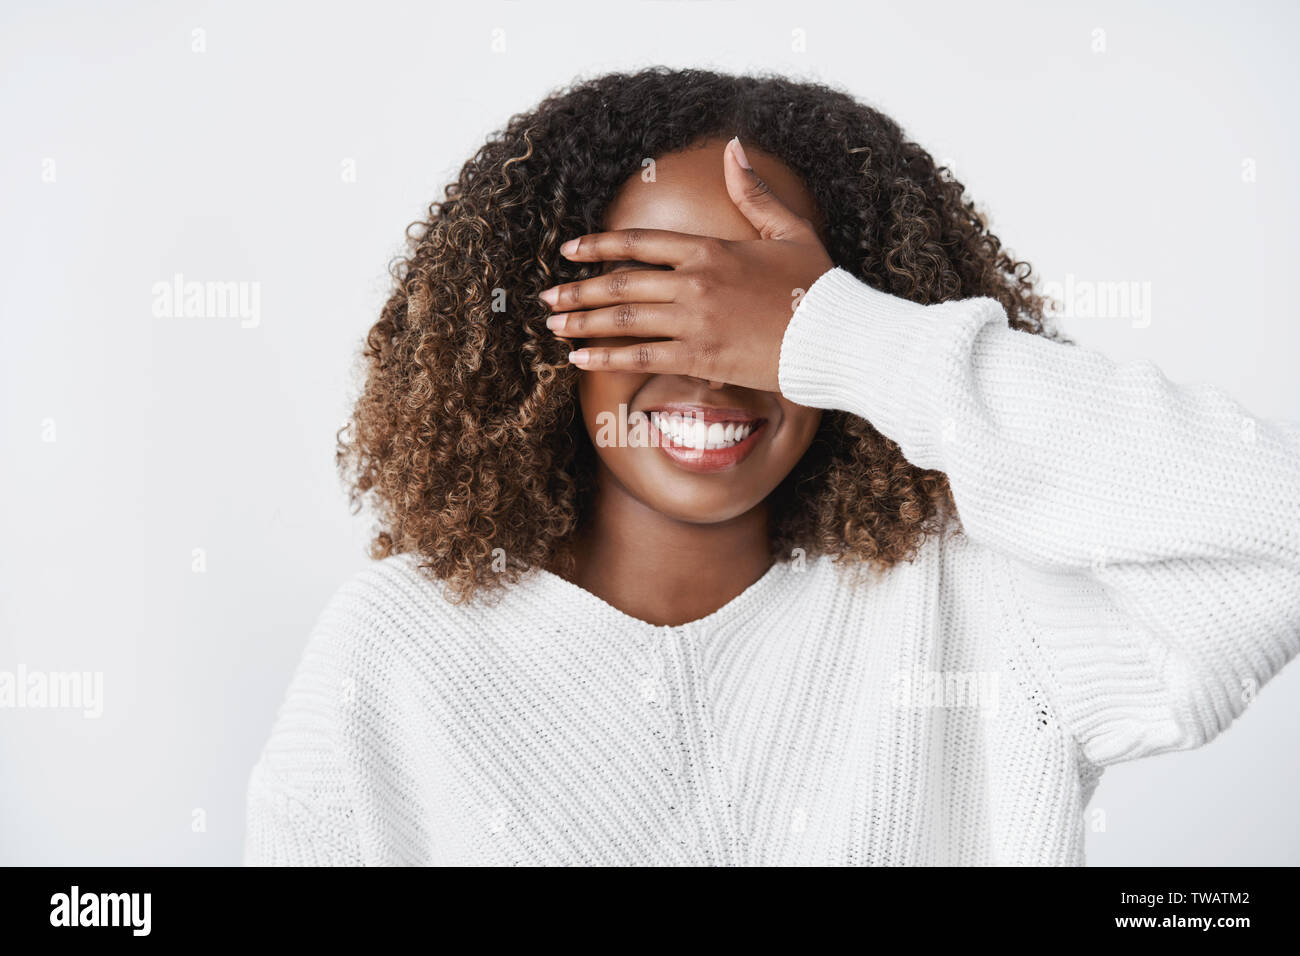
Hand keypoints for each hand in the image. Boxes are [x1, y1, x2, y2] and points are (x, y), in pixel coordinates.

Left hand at [539, 137, 833, 391]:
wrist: (834, 336)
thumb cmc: (817, 287)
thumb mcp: (789, 230)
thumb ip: (753, 193)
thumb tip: (732, 147)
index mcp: (710, 249)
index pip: (639, 243)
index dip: (598, 246)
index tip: (569, 251)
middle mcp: (694, 283)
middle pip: (621, 284)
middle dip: (578, 291)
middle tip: (547, 298)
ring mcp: (694, 322)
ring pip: (623, 319)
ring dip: (582, 323)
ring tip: (553, 325)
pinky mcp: (700, 358)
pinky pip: (641, 357)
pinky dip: (606, 358)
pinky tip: (579, 360)